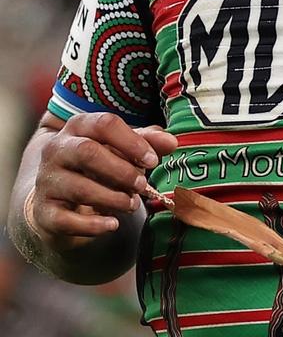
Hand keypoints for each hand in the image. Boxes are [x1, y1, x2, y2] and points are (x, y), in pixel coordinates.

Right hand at [31, 113, 176, 249]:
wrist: (59, 196)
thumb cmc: (98, 165)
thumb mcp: (122, 149)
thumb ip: (147, 142)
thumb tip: (173, 143)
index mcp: (79, 126)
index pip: (105, 124)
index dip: (132, 142)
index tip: (153, 161)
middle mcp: (57, 149)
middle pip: (88, 153)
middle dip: (121, 171)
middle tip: (143, 185)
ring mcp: (46, 181)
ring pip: (79, 187)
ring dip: (112, 198)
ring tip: (133, 205)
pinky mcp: (43, 212)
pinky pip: (66, 220)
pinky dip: (93, 224)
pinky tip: (113, 225)